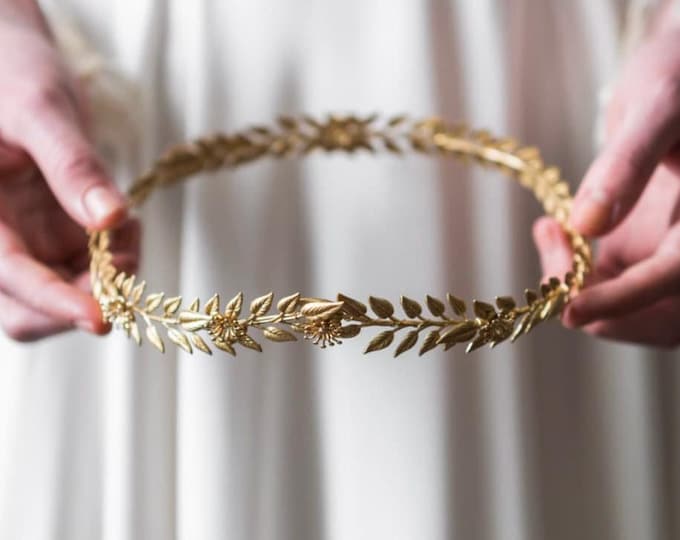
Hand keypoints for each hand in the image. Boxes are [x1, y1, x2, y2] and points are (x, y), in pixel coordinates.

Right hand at [0, 1, 137, 341]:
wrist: (15, 64)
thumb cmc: (11, 72)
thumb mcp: (41, 109)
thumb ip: (72, 166)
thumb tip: (109, 219)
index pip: (9, 276)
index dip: (54, 302)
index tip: (101, 318)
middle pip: (28, 308)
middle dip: (82, 299)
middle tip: (126, 264)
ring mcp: (24, 240)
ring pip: (63, 293)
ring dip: (107, 279)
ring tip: (129, 228)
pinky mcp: (51, 236)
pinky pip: (85, 269)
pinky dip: (116, 258)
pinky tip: (126, 224)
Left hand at [534, 26, 679, 347]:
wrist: (678, 76)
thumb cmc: (678, 76)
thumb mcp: (657, 106)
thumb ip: (626, 163)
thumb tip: (588, 224)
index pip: (676, 275)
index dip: (626, 300)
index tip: (571, 311)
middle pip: (658, 314)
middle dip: (596, 301)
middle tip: (550, 242)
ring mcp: (670, 252)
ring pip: (632, 310)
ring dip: (581, 289)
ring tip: (549, 230)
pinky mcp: (647, 251)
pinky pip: (612, 287)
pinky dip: (575, 273)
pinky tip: (553, 232)